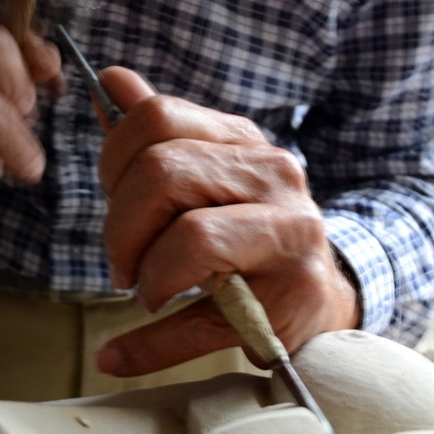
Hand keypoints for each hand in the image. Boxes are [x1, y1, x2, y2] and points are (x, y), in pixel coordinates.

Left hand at [94, 66, 359, 375]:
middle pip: (164, 174)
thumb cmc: (246, 235)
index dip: (113, 161)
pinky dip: (148, 344)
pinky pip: (201, 320)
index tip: (115, 200)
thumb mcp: (206, 176)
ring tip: (148, 291)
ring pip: (189, 238)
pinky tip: (119, 354)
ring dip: (144, 277)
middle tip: (122, 263)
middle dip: (121, 227)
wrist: (322, 295)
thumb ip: (156, 133)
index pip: (157, 118)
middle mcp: (273, 174)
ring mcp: (290, 234)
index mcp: (241, 140)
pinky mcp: (292, 297)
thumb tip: (110, 78)